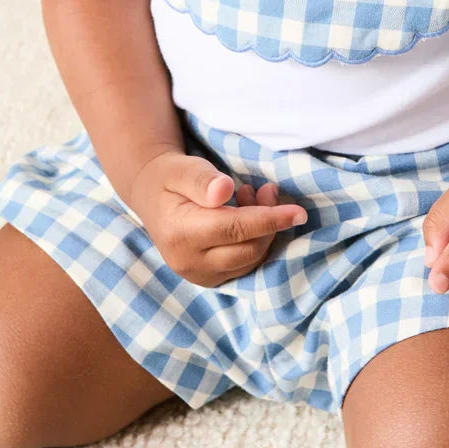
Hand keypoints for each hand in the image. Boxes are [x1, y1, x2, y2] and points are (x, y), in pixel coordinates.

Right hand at [128, 152, 307, 288]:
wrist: (151, 195)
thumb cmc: (169, 177)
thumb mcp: (181, 168)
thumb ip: (201, 180)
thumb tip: (224, 191)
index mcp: (179, 233)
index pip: (234, 229)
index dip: (269, 220)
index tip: (298, 212)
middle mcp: (188, 262)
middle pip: (247, 249)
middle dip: (269, 221)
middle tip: (267, 188)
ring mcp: (198, 275)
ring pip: (250, 260)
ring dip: (264, 231)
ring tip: (252, 196)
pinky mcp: (209, 279)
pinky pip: (245, 266)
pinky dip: (256, 243)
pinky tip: (249, 217)